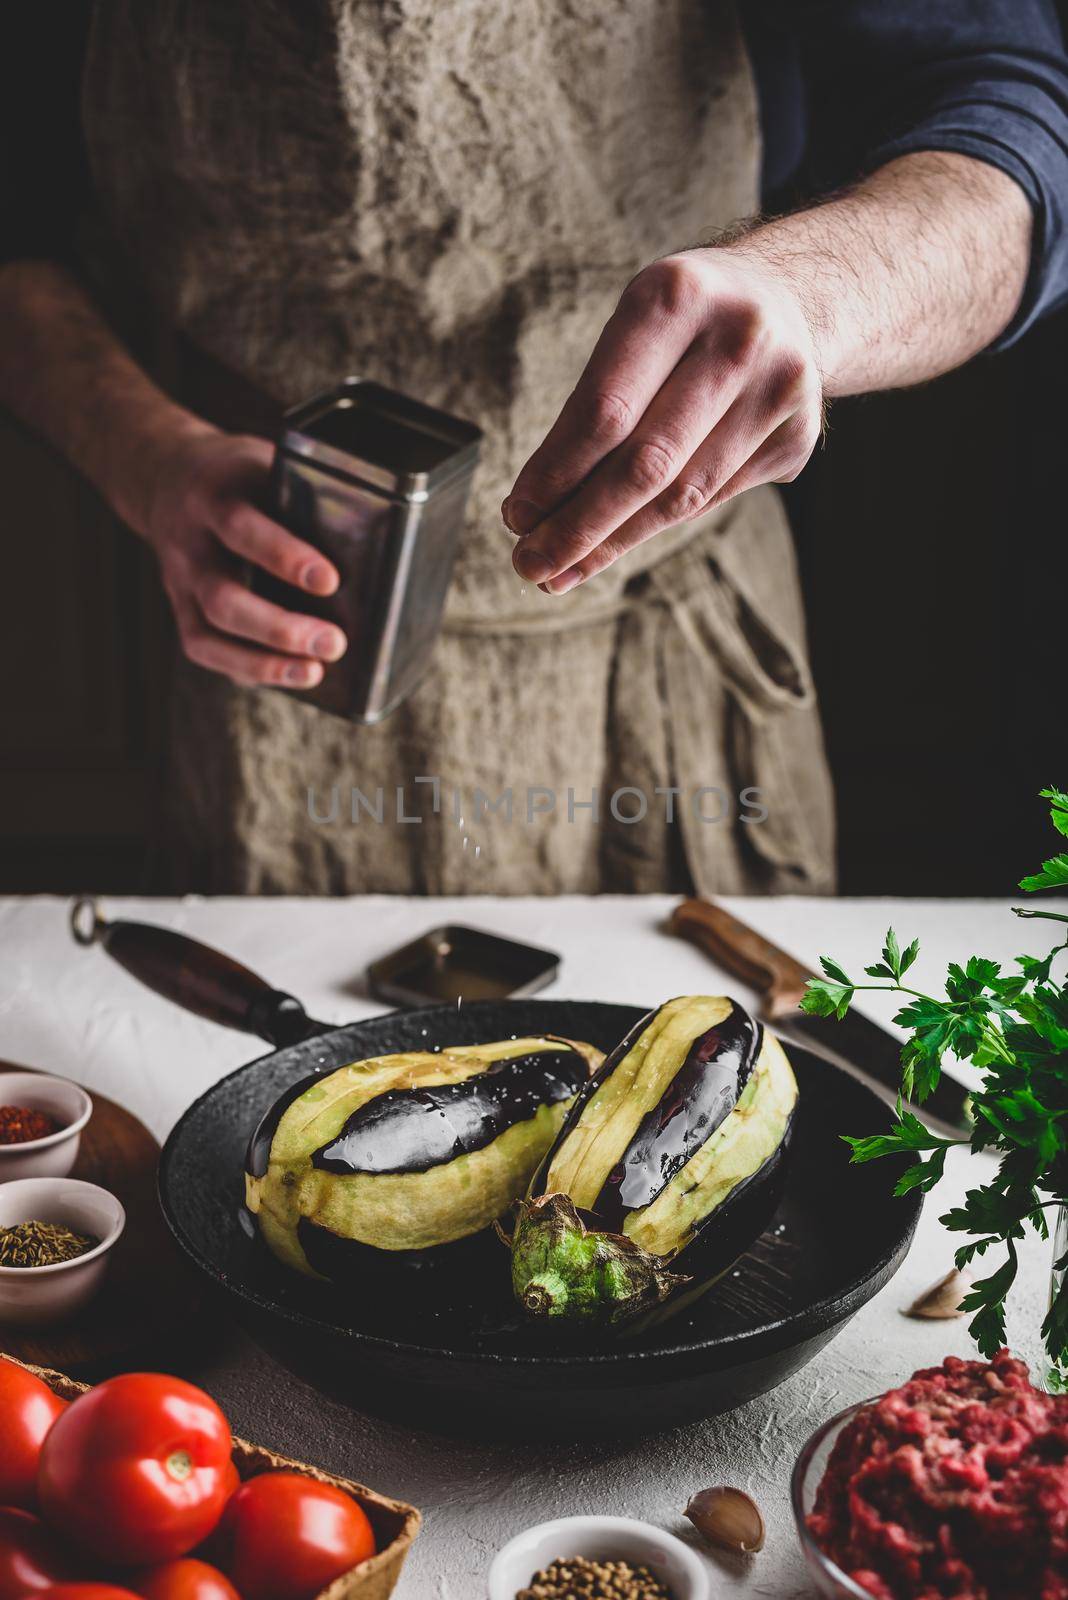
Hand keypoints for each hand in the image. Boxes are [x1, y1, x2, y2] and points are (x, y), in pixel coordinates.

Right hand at [138, 427, 345, 687]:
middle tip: (333, 643)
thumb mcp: (264, 464)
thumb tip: (373, 536)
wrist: (165, 476)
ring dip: (262, 662)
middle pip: (223, 597)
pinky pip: (203, 648)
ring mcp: (178, 582)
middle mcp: (189, 544)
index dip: (284, 557)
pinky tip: (284, 675)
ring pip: (208, 634)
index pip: (242, 528)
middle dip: (279, 628)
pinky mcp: (179, 608)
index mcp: (213, 497)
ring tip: (313, 672)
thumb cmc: (237, 475)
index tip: (330, 582)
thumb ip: (303, 495)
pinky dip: (243, 668)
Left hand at [503, 249, 824, 591]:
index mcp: (678, 297)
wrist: (788, 299)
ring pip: (681, 496)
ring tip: (560, 570)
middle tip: (530, 563)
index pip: (605, 411)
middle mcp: (738, 340)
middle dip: (579, 526)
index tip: (517, 516)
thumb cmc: (683, 323)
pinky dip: (656, 525)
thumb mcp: (633, 327)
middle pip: (645, 464)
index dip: (556, 474)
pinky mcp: (798, 437)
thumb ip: (592, 407)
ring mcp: (778, 391)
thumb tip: (535, 511)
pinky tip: (617, 541)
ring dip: (612, 542)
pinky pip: (711, 500)